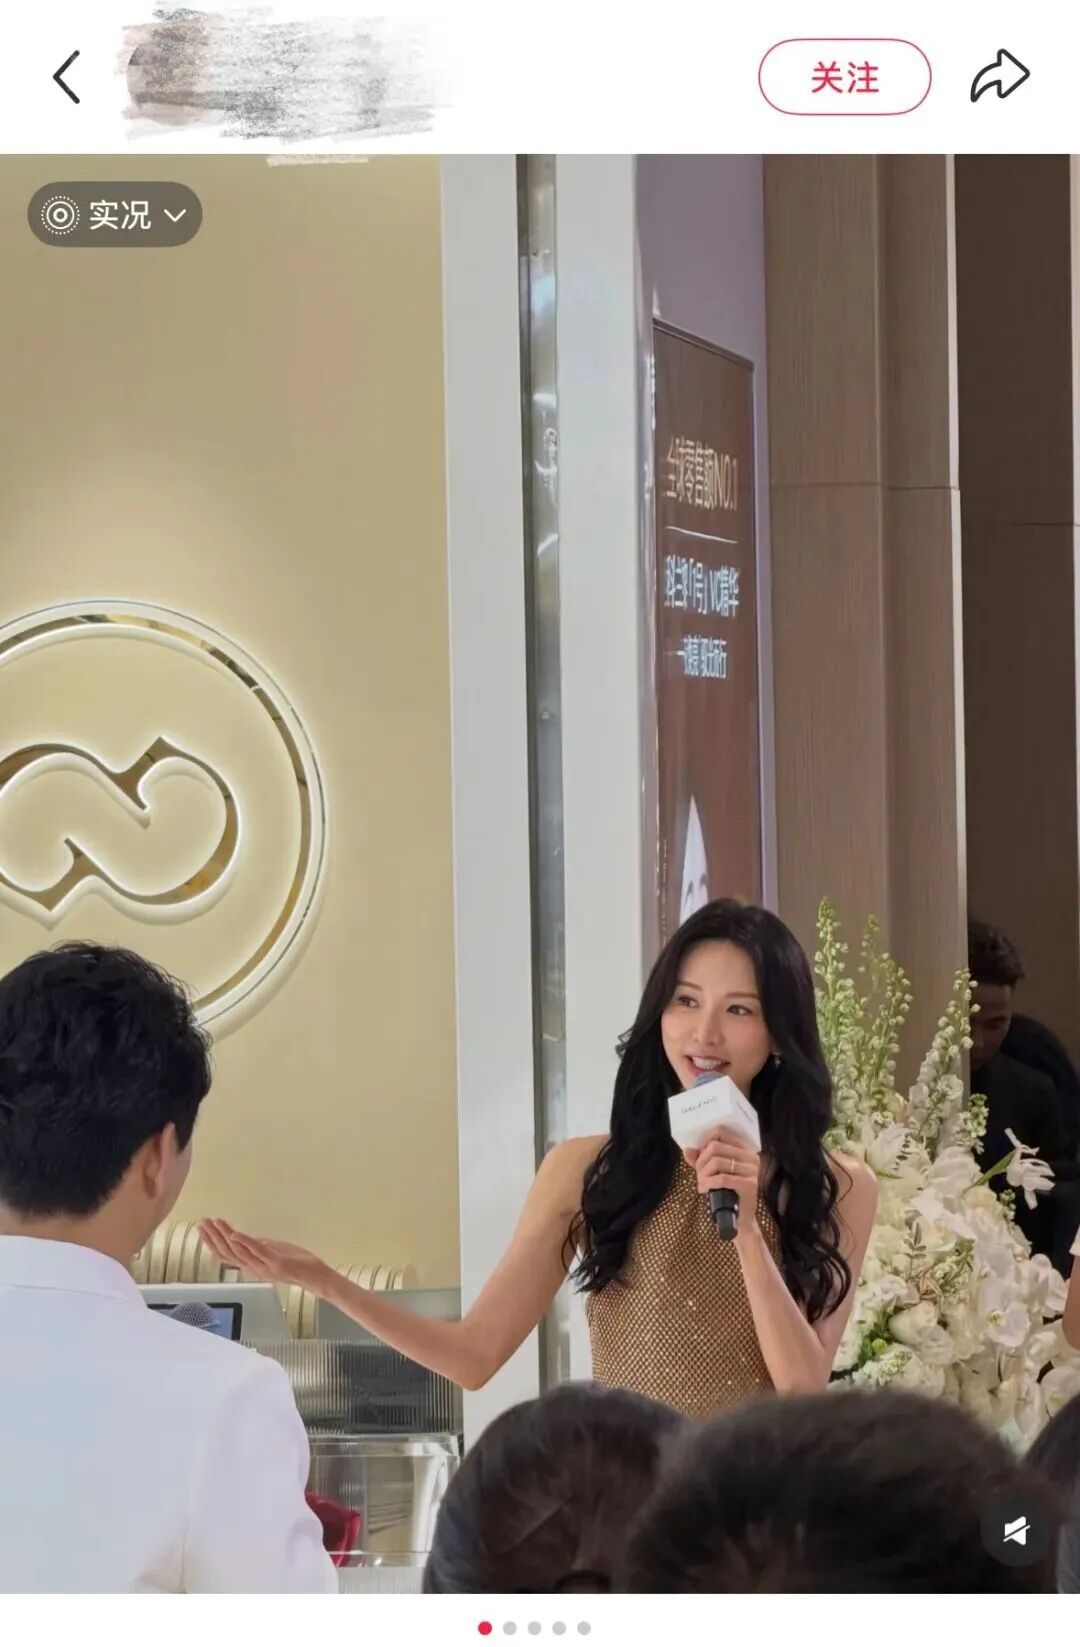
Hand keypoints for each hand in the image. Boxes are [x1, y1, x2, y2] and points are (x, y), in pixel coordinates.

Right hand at [199, 1218, 333, 1294]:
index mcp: (253, 1266)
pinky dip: (245, 1242)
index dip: (212, 1242)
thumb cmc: (298, 1264)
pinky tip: (235, 1234)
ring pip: (238, 1251)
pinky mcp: (276, 1262)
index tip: (202, 1228)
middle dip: (213, 1237)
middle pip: (227, 1253)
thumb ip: (259, 1247)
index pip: (226, 1255)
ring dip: (225, 1236)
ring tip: (214, 1223)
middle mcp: (255, 1268)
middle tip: (202, 1223)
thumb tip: (245, 1238)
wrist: (316, 1277)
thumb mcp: (274, 1252)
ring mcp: (265, 1266)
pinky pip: (257, 1252)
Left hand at [682, 1126, 762, 1240]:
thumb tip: (687, 1150)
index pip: (721, 1132)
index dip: (705, 1142)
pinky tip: (704, 1189)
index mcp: (745, 1149)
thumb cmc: (726, 1193)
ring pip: (716, 1162)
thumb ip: (700, 1159)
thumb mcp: (713, 1173)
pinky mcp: (750, 1185)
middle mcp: (751, 1156)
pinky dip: (708, 1183)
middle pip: (715, 1147)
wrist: (740, 1219)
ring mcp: (752, 1170)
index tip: (699, 1156)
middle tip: (699, 1174)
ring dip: (703, 1174)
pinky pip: (722, 1178)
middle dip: (701, 1161)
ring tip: (702, 1183)